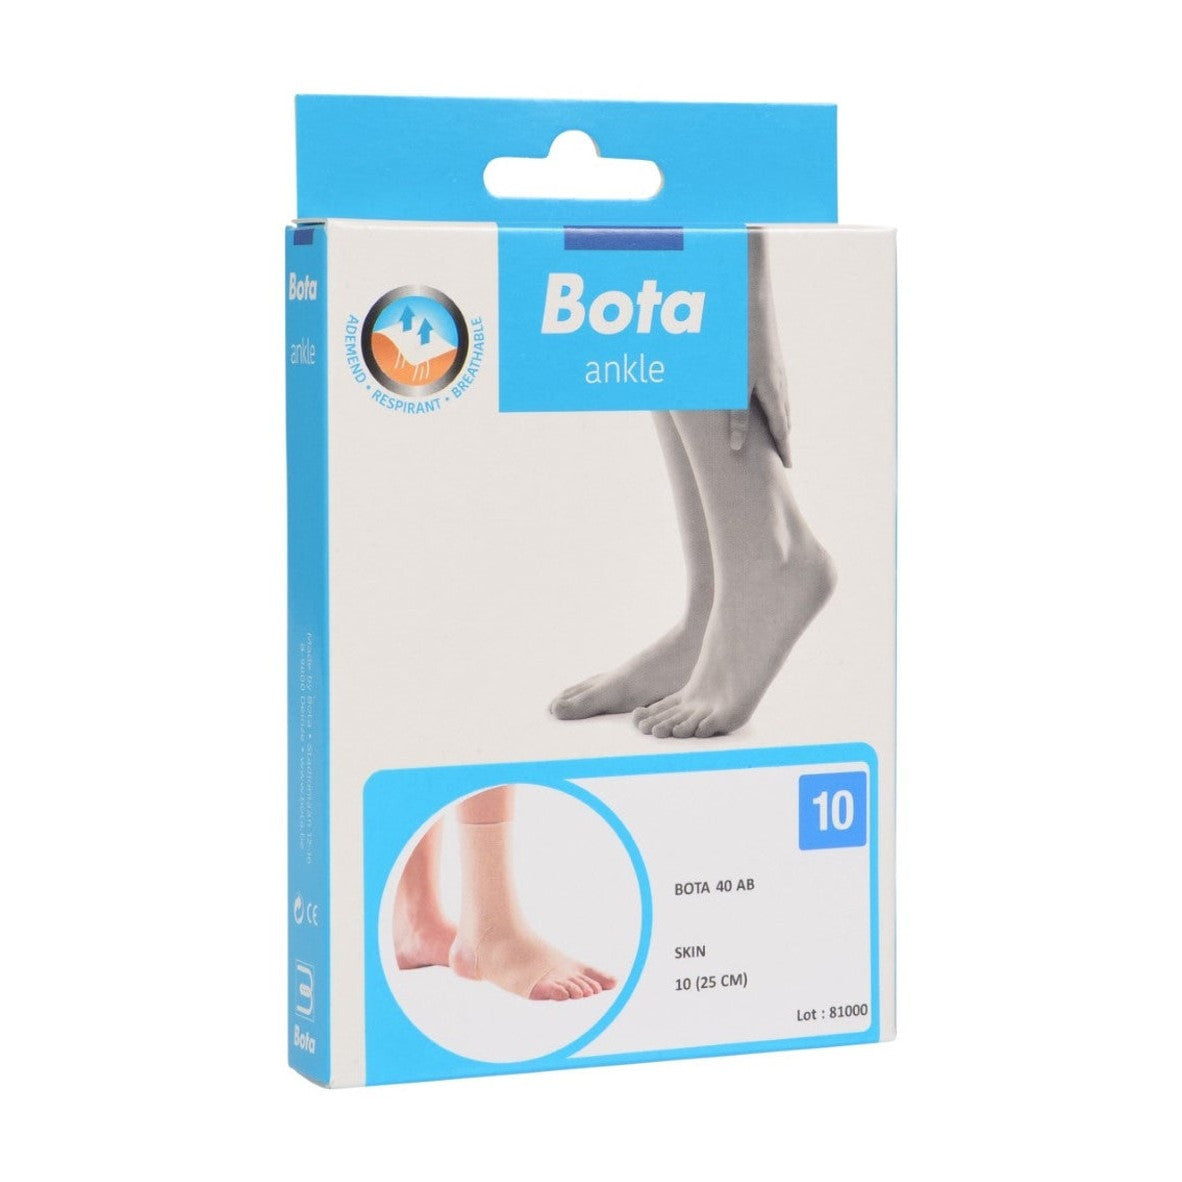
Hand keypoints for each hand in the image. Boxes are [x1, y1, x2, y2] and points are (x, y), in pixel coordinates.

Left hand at [731, 305, 790, 465]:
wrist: (752, 303)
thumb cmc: (739, 344)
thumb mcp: (735, 385)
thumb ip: (736, 416)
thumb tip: (736, 446)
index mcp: (772, 392)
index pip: (780, 429)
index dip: (783, 449)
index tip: (787, 467)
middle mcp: (779, 383)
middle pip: (784, 418)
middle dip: (784, 438)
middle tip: (785, 458)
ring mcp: (777, 370)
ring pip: (782, 403)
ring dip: (781, 421)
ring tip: (780, 436)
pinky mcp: (772, 359)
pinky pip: (777, 389)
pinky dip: (777, 404)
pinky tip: (772, 401)